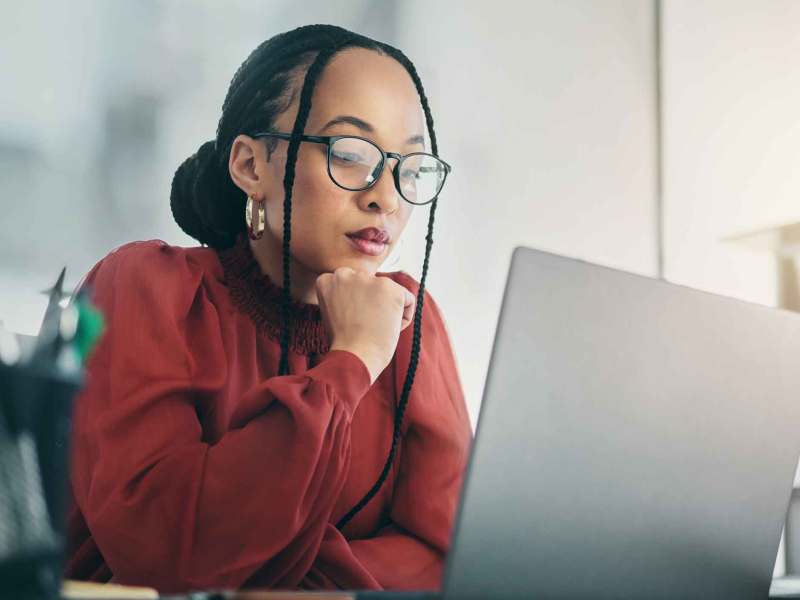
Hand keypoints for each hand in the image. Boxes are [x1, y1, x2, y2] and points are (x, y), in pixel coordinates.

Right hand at [316, 267, 415, 384]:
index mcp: (328, 279)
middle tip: (364, 325)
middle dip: (372, 305)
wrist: (354, 356)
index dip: (355, 307)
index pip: (352, 286)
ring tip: (375, 329)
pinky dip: (403, 318)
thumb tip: (365, 294)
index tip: (351, 321)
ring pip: (389, 293)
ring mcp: (369, 279)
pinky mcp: (391, 288)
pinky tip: (388, 329)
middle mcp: (346, 273)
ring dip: (387, 310)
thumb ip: (344, 296)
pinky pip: (408, 300)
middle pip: (371, 287)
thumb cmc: (344, 343)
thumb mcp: (333, 313)